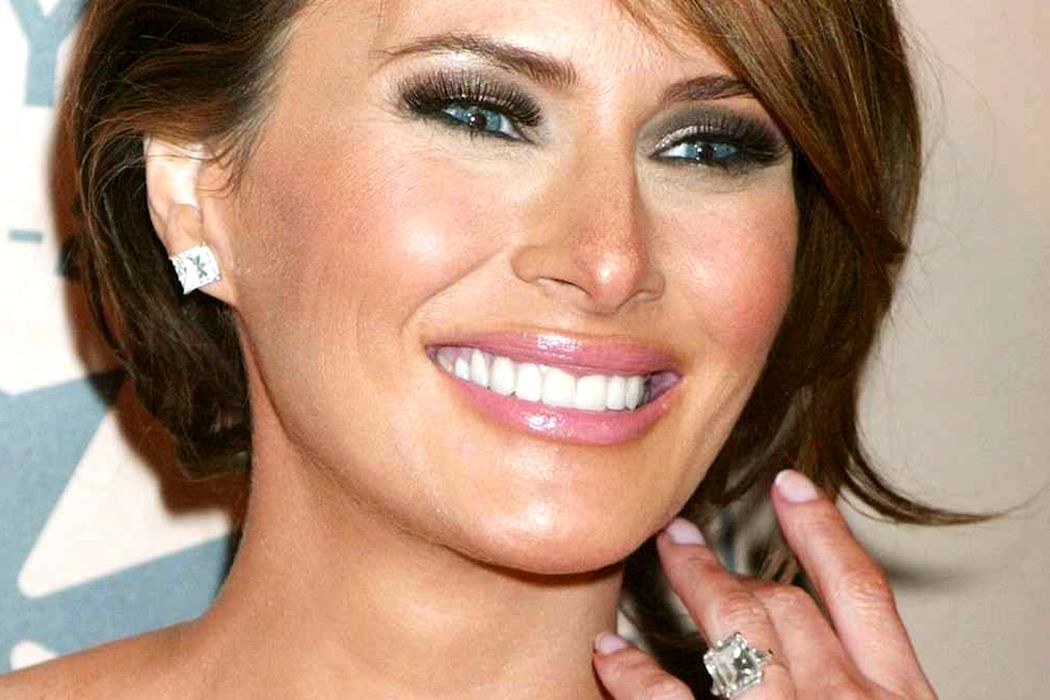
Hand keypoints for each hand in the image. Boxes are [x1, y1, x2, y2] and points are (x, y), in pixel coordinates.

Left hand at [592, 469, 937, 698]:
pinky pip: (668, 697)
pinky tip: (610, 653)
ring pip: (735, 624)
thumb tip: (842, 670)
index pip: (861, 591)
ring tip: (665, 548)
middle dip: (737, 564)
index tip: (791, 486)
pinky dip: (634, 671)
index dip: (823, 530)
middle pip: (787, 603)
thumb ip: (877, 696)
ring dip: (694, 578)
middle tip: (689, 533)